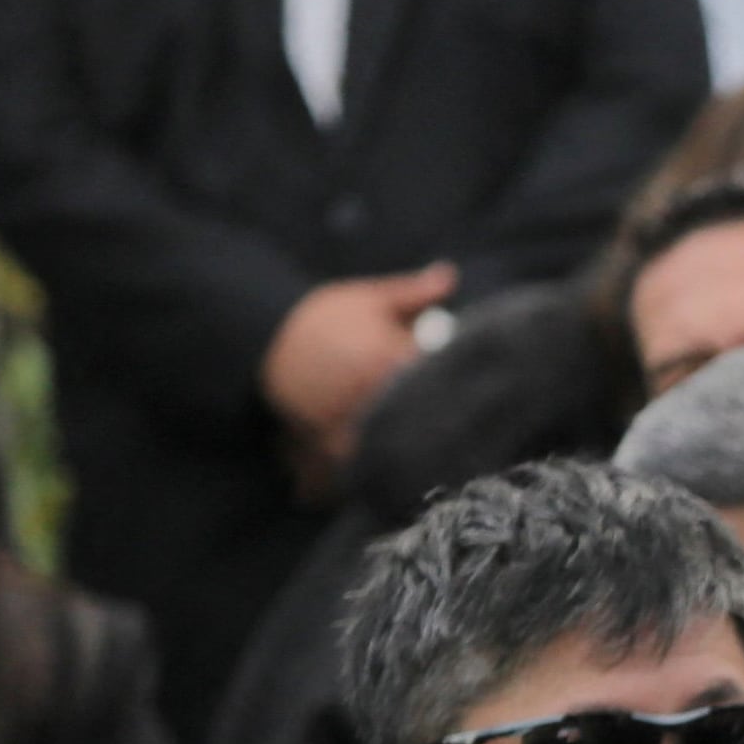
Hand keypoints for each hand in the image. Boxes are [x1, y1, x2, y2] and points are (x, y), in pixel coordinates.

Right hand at [258, 264, 457, 466]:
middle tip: (467, 428)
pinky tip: (395, 469)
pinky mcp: (330, 445)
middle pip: (425, 420)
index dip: (462, 385)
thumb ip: (414, 292)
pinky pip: (360, 466)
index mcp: (389, 357)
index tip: (479, 389)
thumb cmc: (324, 316)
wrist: (264, 337)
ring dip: (413, 450)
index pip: (442, 379)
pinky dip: (376, 468)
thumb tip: (451, 275)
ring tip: (436, 452)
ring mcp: (349, 423)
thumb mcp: (369, 299)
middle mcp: (371, 394)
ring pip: (394, 447)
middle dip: (444, 423)